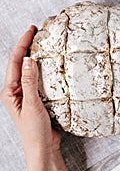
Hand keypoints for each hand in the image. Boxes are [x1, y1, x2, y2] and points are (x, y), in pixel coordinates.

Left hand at [0, 26, 66, 170]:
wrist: (43, 147)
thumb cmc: (34, 131)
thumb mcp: (31, 104)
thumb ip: (29, 82)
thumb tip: (28, 60)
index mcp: (10, 91)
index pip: (15, 62)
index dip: (22, 45)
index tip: (31, 31)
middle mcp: (18, 90)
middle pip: (21, 63)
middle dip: (27, 47)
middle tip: (37, 32)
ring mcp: (28, 93)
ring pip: (31, 70)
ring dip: (36, 56)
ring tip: (43, 43)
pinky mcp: (39, 98)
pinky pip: (41, 79)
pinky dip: (45, 69)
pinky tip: (52, 65)